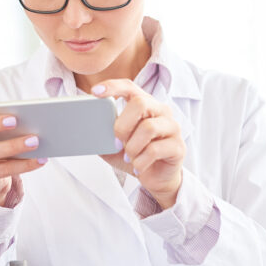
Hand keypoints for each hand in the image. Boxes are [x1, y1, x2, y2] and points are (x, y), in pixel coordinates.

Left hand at [92, 79, 184, 208]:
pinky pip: (155, 150)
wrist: (156, 178)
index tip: (95, 93)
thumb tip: (87, 130)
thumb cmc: (136, 156)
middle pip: (141, 103)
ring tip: (130, 157)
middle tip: (117, 142)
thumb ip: (104, 135)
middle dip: (122, 124)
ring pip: (148, 128)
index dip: (113, 87)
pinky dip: (140, 161)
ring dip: (132, 147)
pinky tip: (137, 166)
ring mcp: (172, 128)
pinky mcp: (178, 147)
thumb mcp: (114, 145)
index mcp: (145, 105)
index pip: (130, 87)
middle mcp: (161, 112)